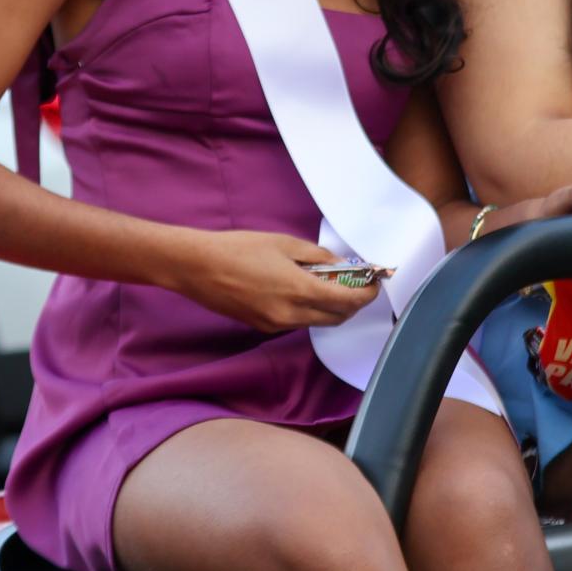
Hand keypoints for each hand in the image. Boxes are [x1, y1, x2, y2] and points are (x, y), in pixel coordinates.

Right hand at [167, 230, 382, 332]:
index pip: (348, 301)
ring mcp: (276, 324)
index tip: (374, 282)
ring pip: (318, 322)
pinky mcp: (263, 326)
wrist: (197, 267)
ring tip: (327, 283)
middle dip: (352, 302)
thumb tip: (341, 266)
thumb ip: (317, 258)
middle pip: (337, 317)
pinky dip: (309, 310)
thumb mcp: (283, 243)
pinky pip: (297, 322)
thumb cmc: (239, 248)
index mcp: (299, 290)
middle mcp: (291, 314)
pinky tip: (300, 290)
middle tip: (355, 283)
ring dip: (331, 307)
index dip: (366, 293)